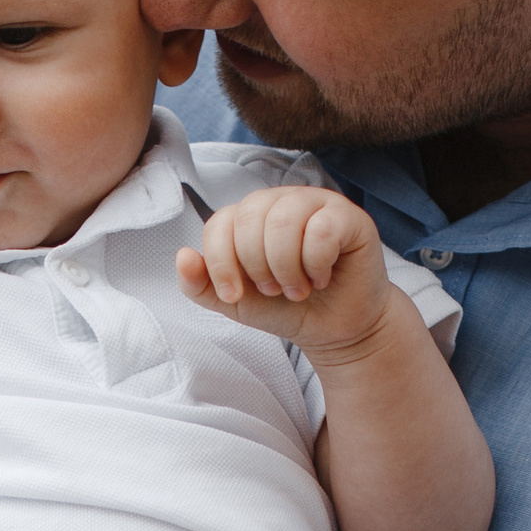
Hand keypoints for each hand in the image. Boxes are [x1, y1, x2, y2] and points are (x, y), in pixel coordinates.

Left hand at [177, 183, 396, 360]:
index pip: (220, 222)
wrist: (333, 329)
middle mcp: (280, 201)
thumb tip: (182, 256)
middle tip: (274, 290)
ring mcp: (316, 203)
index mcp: (248, 216)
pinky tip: (321, 277)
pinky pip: (322, 229)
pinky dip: (316, 264)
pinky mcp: (348, 216)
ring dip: (286, 267)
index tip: (233, 295)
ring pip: (284, 221)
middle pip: (251, 218)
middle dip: (257, 267)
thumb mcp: (234, 302)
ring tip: (297, 288)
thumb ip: (200, 284)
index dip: (220, 263)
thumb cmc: (285, 307)